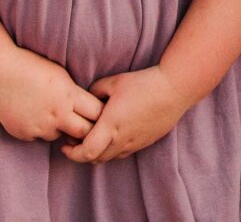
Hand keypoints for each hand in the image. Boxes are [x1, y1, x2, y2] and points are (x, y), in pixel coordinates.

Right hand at [0, 48, 100, 144]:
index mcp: (69, 96)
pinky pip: (38, 136)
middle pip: (84, 133)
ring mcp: (39, 127)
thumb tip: (87, 108)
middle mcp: (57, 115)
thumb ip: (74, 93)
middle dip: (86, 130)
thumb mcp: (61, 75)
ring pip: (58, 136)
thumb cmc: (31, 66)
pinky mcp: (24, 134)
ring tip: (48, 111)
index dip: (100, 114)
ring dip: (59, 128)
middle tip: (85, 125)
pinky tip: (31, 113)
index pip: (97, 113)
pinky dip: (39, 128)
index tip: (100, 114)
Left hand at [62, 66, 194, 163]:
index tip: (65, 144)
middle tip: (74, 141)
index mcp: (111, 126)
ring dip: (97, 152)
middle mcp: (122, 139)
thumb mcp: (114, 82)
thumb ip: (94, 92)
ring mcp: (135, 143)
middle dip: (80, 154)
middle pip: (95, 159)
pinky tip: (112, 134)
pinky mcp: (145, 142)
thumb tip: (86, 100)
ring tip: (92, 137)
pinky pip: (123, 152)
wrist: (175, 89)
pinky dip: (112, 149)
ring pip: (109, 158)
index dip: (72, 153)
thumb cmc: (144, 83)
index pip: (86, 152)